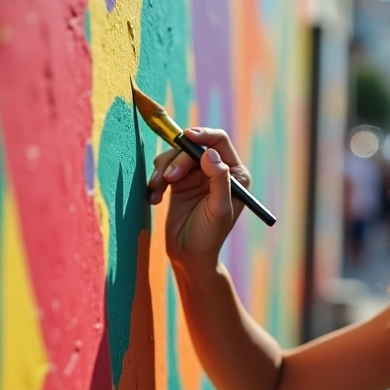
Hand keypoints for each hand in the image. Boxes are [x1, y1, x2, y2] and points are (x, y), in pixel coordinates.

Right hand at [147, 128, 251, 264]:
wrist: (189, 255)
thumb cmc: (209, 235)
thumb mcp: (218, 209)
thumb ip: (218, 180)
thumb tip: (210, 153)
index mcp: (235, 174)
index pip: (219, 141)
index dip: (203, 135)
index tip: (187, 136)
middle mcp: (217, 170)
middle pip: (192, 146)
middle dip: (177, 160)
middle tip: (169, 180)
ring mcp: (197, 174)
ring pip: (175, 155)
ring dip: (162, 170)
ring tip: (156, 190)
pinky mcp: (179, 181)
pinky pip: (164, 167)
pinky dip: (156, 179)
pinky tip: (154, 198)